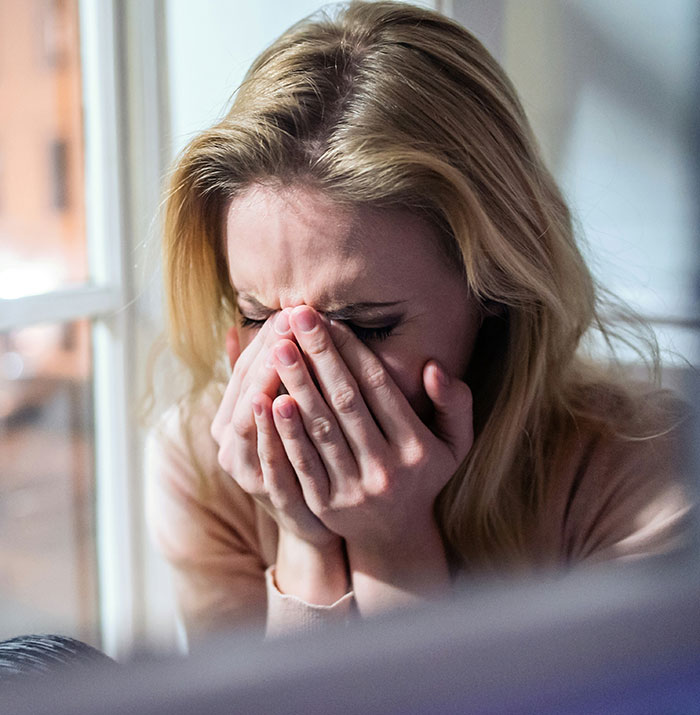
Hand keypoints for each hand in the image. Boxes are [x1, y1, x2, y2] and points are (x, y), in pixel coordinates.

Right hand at [210, 314, 336, 547]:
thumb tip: (234, 329)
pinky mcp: (269, 496)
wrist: (316, 522)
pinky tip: (281, 401)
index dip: (265, 339)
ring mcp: (247, 471)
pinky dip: (272, 429)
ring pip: (251, 420)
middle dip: (269, 352)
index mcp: (230, 420)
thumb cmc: (300, 456)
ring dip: (266, 381)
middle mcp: (230, 444)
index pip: (245, 369)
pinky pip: (267, 458)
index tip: (289, 310)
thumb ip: (260, 377)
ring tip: (281, 347)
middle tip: (290, 318)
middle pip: (247, 389)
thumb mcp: (281, 415)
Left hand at [267, 305, 473, 552]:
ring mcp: (354, 489)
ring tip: (279, 346)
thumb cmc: (423, 474)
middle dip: (319, 356)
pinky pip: (302, 463)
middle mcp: (386, 469)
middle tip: (296, 316)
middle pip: (346, 402)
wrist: (394, 534)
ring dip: (298, 384)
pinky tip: (269, 399)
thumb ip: (456, 403)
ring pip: (321, 429)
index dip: (352, 351)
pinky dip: (285, 431)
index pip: (378, 388)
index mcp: (417, 448)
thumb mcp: (456, 442)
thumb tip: (433, 367)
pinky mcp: (325, 505)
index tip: (330, 319)